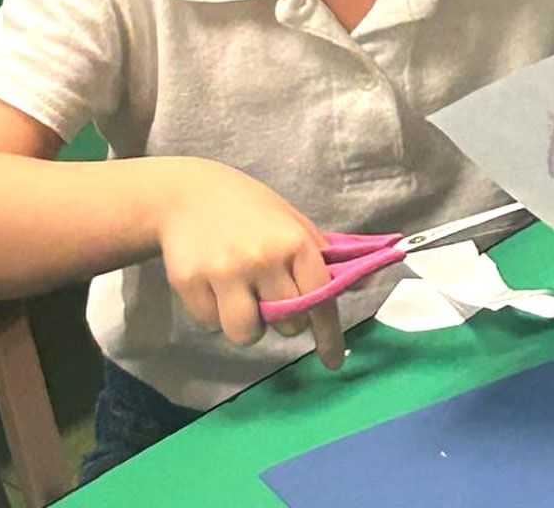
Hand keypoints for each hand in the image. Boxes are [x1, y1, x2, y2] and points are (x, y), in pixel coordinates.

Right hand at [155, 159, 343, 366]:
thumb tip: (364, 283)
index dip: (328, 333)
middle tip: (270, 293)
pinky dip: (215, 313)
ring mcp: (224, 272)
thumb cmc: (251, 210)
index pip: (320, 299)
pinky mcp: (189, 282)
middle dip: (283, 318)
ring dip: (248, 324)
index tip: (333, 360)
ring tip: (241, 294)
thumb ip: (324, 257)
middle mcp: (262, 258)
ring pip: (247, 334)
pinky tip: (212, 284)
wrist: (190, 193)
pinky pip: (211, 324)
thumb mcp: (293, 223)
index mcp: (294, 242)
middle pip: (287, 324)